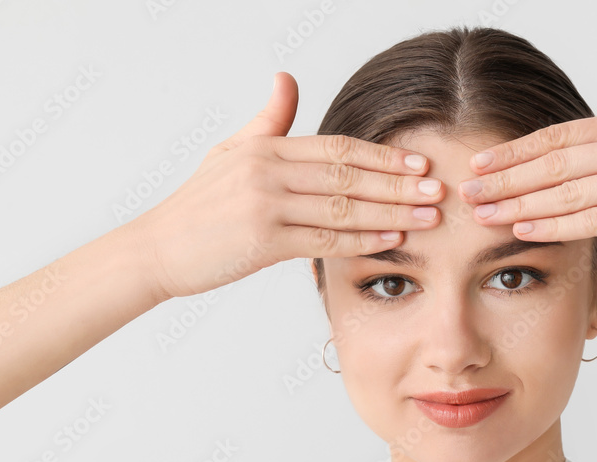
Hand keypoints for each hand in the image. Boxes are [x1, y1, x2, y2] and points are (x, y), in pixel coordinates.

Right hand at [126, 72, 443, 299]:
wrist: (158, 248)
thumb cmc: (199, 204)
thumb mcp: (231, 151)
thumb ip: (269, 120)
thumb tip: (287, 78)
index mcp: (265, 148)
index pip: (337, 148)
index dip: (382, 155)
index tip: (418, 163)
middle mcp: (267, 171)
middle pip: (347, 176)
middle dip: (398, 184)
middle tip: (438, 190)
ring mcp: (264, 205)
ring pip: (342, 208)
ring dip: (391, 214)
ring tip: (427, 217)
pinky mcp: (262, 241)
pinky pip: (323, 241)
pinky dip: (361, 240)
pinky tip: (391, 240)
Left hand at [457, 35, 596, 252]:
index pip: (558, 135)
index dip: (516, 149)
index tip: (482, 160)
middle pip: (553, 163)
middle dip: (504, 179)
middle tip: (467, 189)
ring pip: (565, 193)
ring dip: (518, 205)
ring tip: (483, 215)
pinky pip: (591, 222)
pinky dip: (553, 227)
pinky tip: (523, 230)